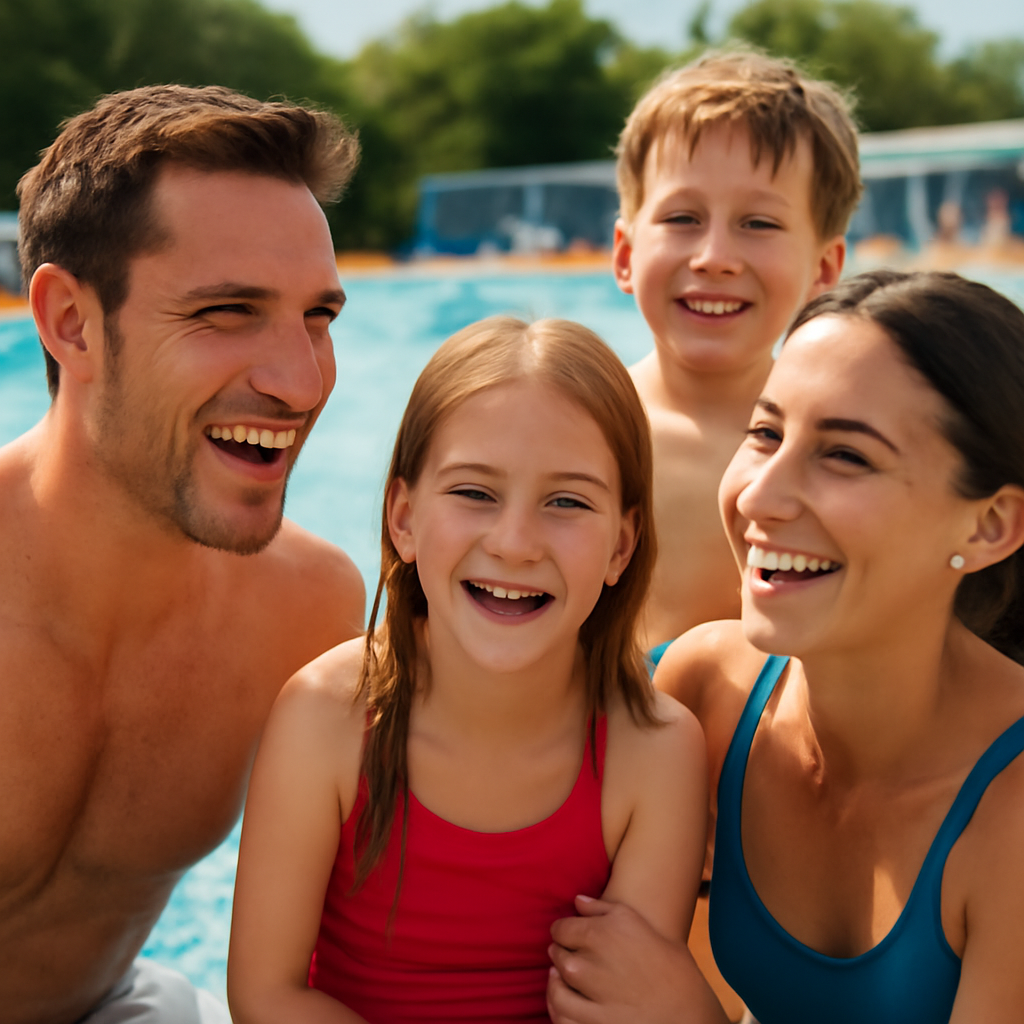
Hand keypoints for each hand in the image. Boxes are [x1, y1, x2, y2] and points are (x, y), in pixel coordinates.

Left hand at [547, 895, 727, 1023]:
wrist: (692, 1018)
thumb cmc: (674, 970)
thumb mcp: (642, 926)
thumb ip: (604, 909)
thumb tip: (577, 900)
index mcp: (603, 933)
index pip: (561, 929)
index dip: (564, 932)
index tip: (569, 937)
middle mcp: (592, 963)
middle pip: (557, 955)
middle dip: (561, 955)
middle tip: (572, 959)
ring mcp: (591, 998)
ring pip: (556, 987)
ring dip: (556, 983)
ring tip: (563, 981)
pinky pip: (562, 1017)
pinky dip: (560, 1010)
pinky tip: (568, 1005)